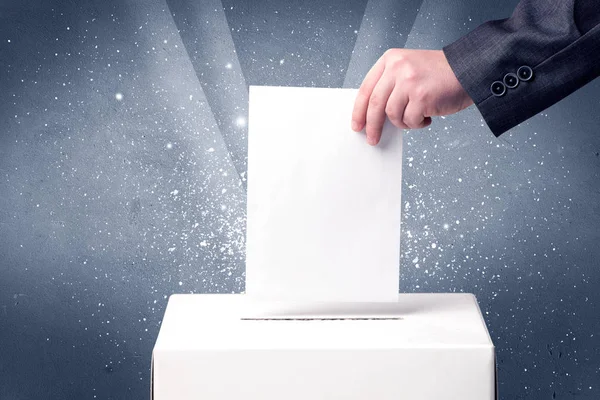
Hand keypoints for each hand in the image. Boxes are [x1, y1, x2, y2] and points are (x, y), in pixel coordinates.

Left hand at [351, 49, 472, 144]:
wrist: (469, 70)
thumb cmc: (439, 75)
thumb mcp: (408, 70)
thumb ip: (390, 86)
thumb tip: (372, 115)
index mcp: (390, 59)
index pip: (366, 88)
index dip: (359, 110)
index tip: (357, 125)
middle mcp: (397, 68)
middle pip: (374, 104)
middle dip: (372, 126)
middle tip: (372, 139)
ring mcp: (409, 81)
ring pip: (392, 114)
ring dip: (403, 122)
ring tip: (416, 117)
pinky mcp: (421, 96)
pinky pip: (409, 120)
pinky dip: (417, 123)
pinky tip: (427, 116)